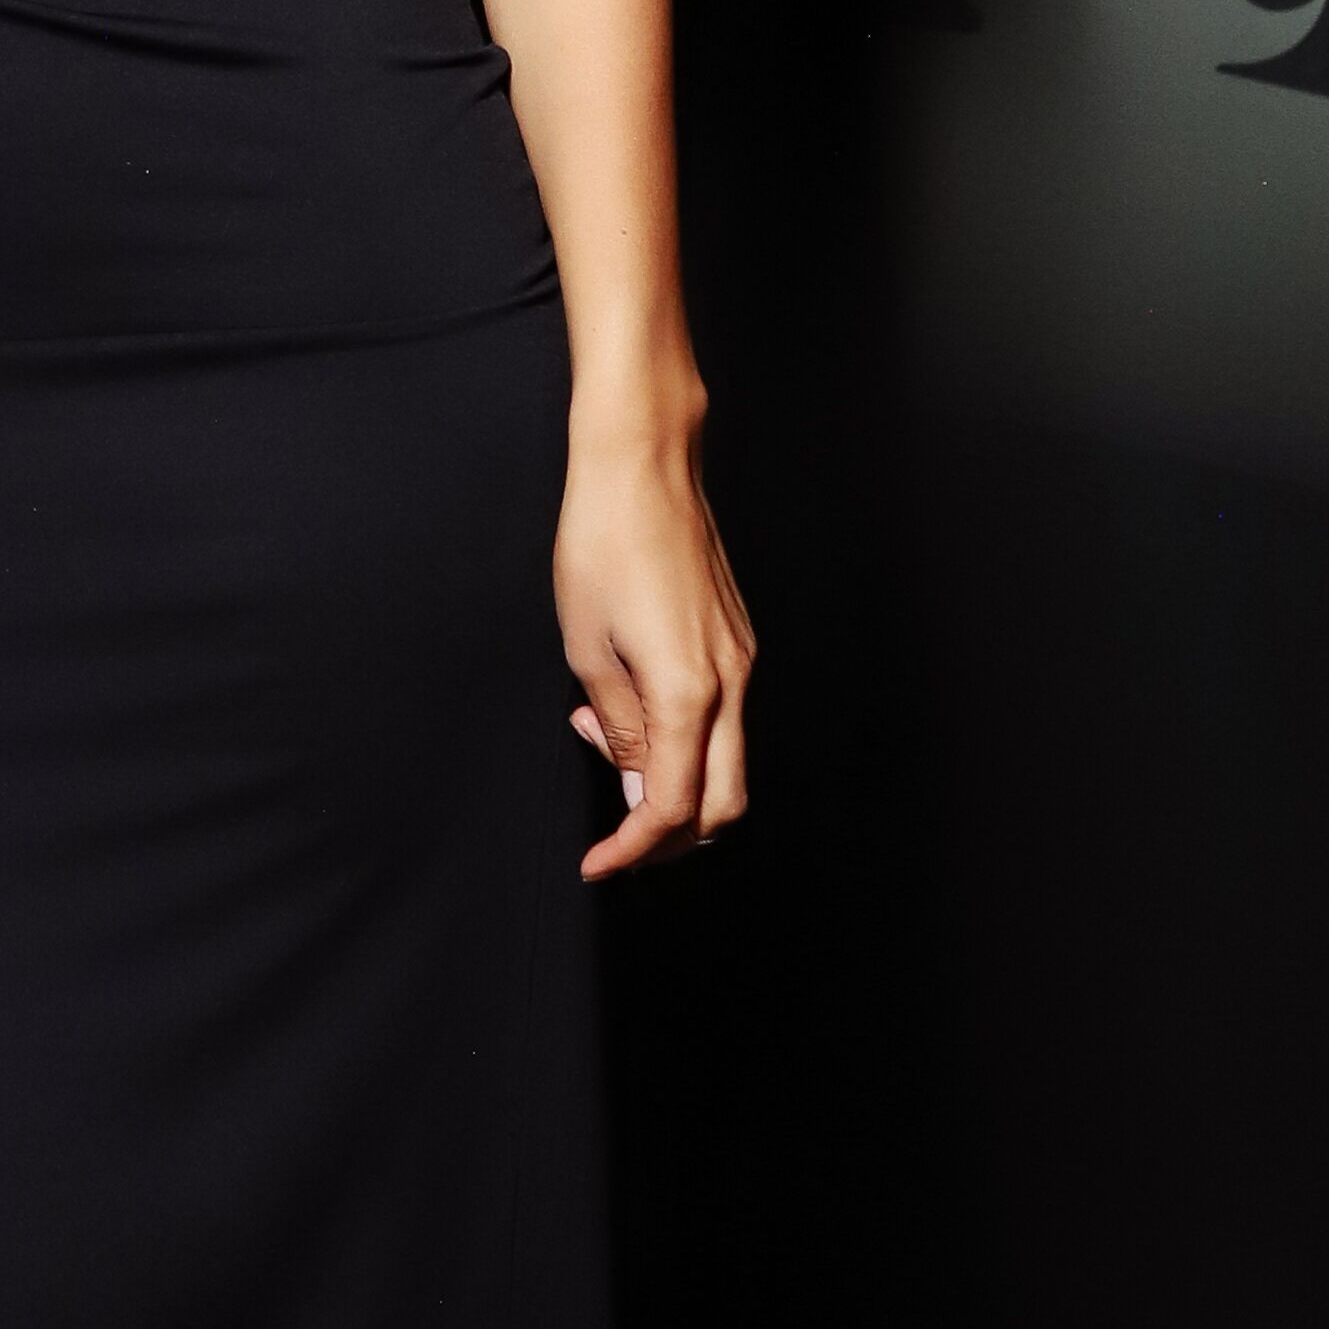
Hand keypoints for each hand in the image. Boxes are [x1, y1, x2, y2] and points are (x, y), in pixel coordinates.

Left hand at [555, 432, 753, 880]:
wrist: (643, 464)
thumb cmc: (603, 543)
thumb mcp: (587, 648)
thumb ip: (619, 729)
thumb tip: (638, 789)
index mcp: (691, 691)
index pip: (676, 806)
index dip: (635, 847)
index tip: (598, 864)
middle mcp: (732, 682)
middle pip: (723, 803)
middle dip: (670, 836)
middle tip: (614, 838)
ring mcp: (742, 659)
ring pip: (726, 762)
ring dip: (672, 781)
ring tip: (598, 737)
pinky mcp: (737, 639)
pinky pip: (722, 717)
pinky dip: (682, 738)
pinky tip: (627, 706)